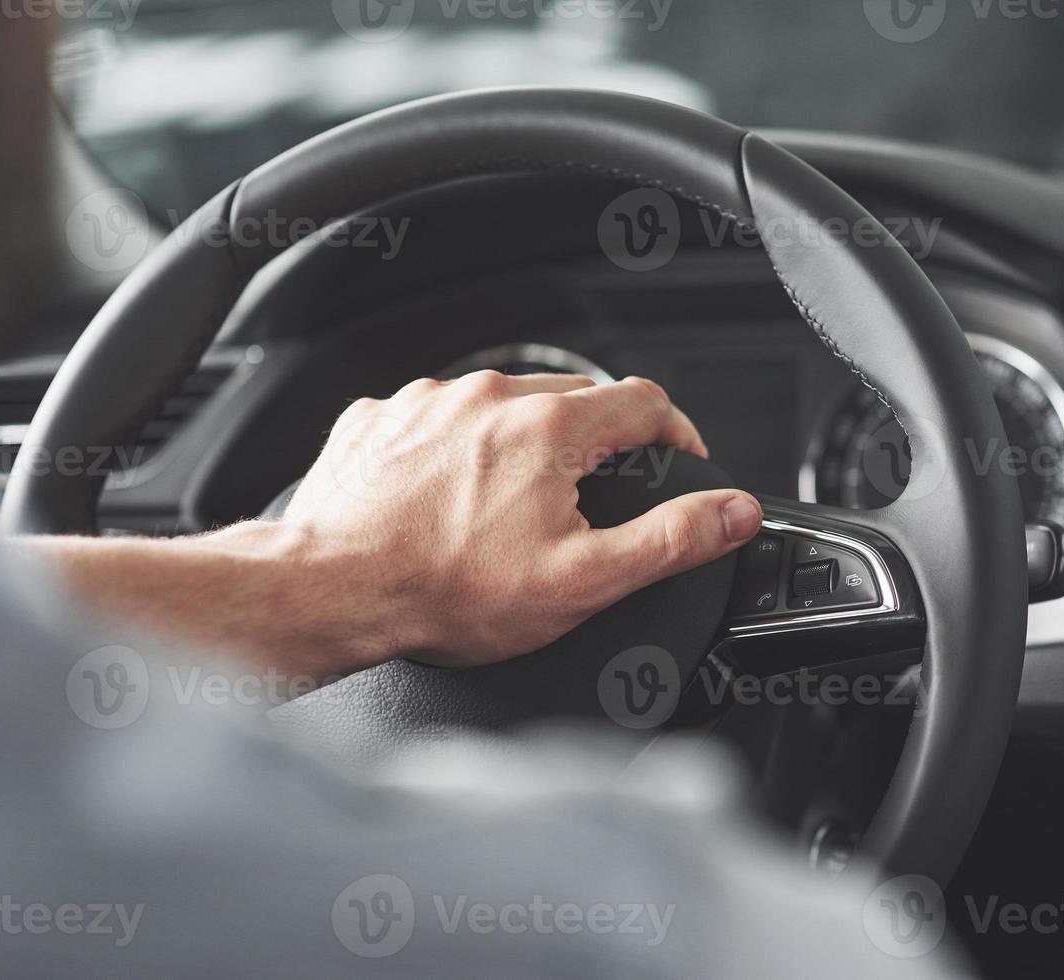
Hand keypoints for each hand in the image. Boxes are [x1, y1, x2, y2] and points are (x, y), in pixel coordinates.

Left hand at [281, 371, 762, 668]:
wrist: (329, 591)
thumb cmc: (443, 592)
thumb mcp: (583, 581)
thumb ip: (672, 540)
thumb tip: (734, 512)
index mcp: (550, 428)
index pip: (646, 402)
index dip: (677, 434)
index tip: (679, 463)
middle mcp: (490, 397)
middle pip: (575, 400)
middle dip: (597, 447)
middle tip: (589, 507)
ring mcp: (430, 402)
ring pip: (504, 408)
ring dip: (523, 447)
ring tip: (509, 514)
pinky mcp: (382, 417)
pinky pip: (442, 420)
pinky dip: (458, 452)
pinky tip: (450, 503)